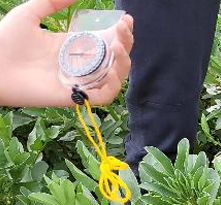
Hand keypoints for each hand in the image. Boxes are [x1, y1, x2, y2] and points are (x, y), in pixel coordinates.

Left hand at [0, 0, 133, 106]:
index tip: (126, 19)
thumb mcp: (30, 13)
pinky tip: (112, 70)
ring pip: (115, 77)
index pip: (105, 39)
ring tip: (118, 47)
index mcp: (72, 46)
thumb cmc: (5, 40)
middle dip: (126, 42)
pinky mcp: (74, 96)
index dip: (120, 31)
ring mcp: (78, 80)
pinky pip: (105, 96)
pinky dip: (113, 85)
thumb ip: (53, 1)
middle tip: (123, 29)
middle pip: (115, 57)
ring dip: (124, 62)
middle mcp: (79, 64)